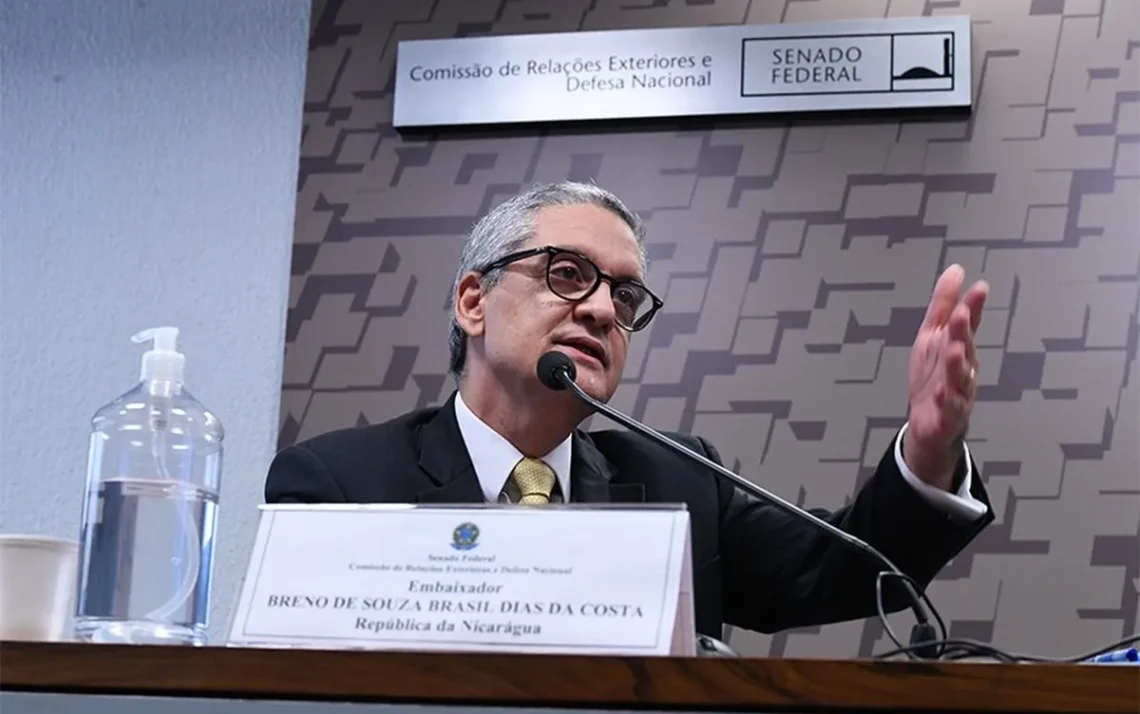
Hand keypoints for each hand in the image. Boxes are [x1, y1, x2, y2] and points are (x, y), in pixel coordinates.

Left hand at [904, 264, 988, 490]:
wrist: (929, 423)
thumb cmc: (935, 376)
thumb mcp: (933, 335)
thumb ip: (944, 304)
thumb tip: (956, 270)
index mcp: (959, 347)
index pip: (968, 325)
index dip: (973, 307)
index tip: (979, 288)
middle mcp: (963, 368)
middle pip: (965, 348)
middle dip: (964, 331)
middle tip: (962, 314)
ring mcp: (957, 392)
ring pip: (960, 377)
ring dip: (958, 363)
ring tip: (954, 350)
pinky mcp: (947, 415)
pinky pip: (950, 407)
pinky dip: (947, 400)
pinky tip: (942, 392)